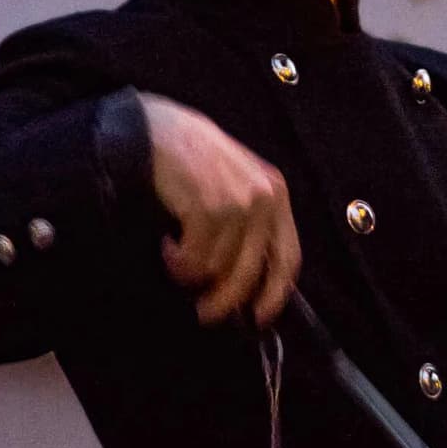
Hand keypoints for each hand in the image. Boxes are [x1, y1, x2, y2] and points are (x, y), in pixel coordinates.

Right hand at [140, 93, 300, 327]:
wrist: (158, 130)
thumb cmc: (195, 162)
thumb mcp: (235, 186)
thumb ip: (249, 225)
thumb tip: (248, 282)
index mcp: (276, 194)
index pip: (288, 257)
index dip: (276, 293)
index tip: (260, 317)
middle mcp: (264, 198)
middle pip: (253, 270)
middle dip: (227, 300)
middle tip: (206, 314)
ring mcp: (237, 201)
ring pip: (219, 268)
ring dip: (192, 274)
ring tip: (176, 258)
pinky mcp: (208, 205)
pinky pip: (196, 259)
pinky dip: (179, 262)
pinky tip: (168, 246)